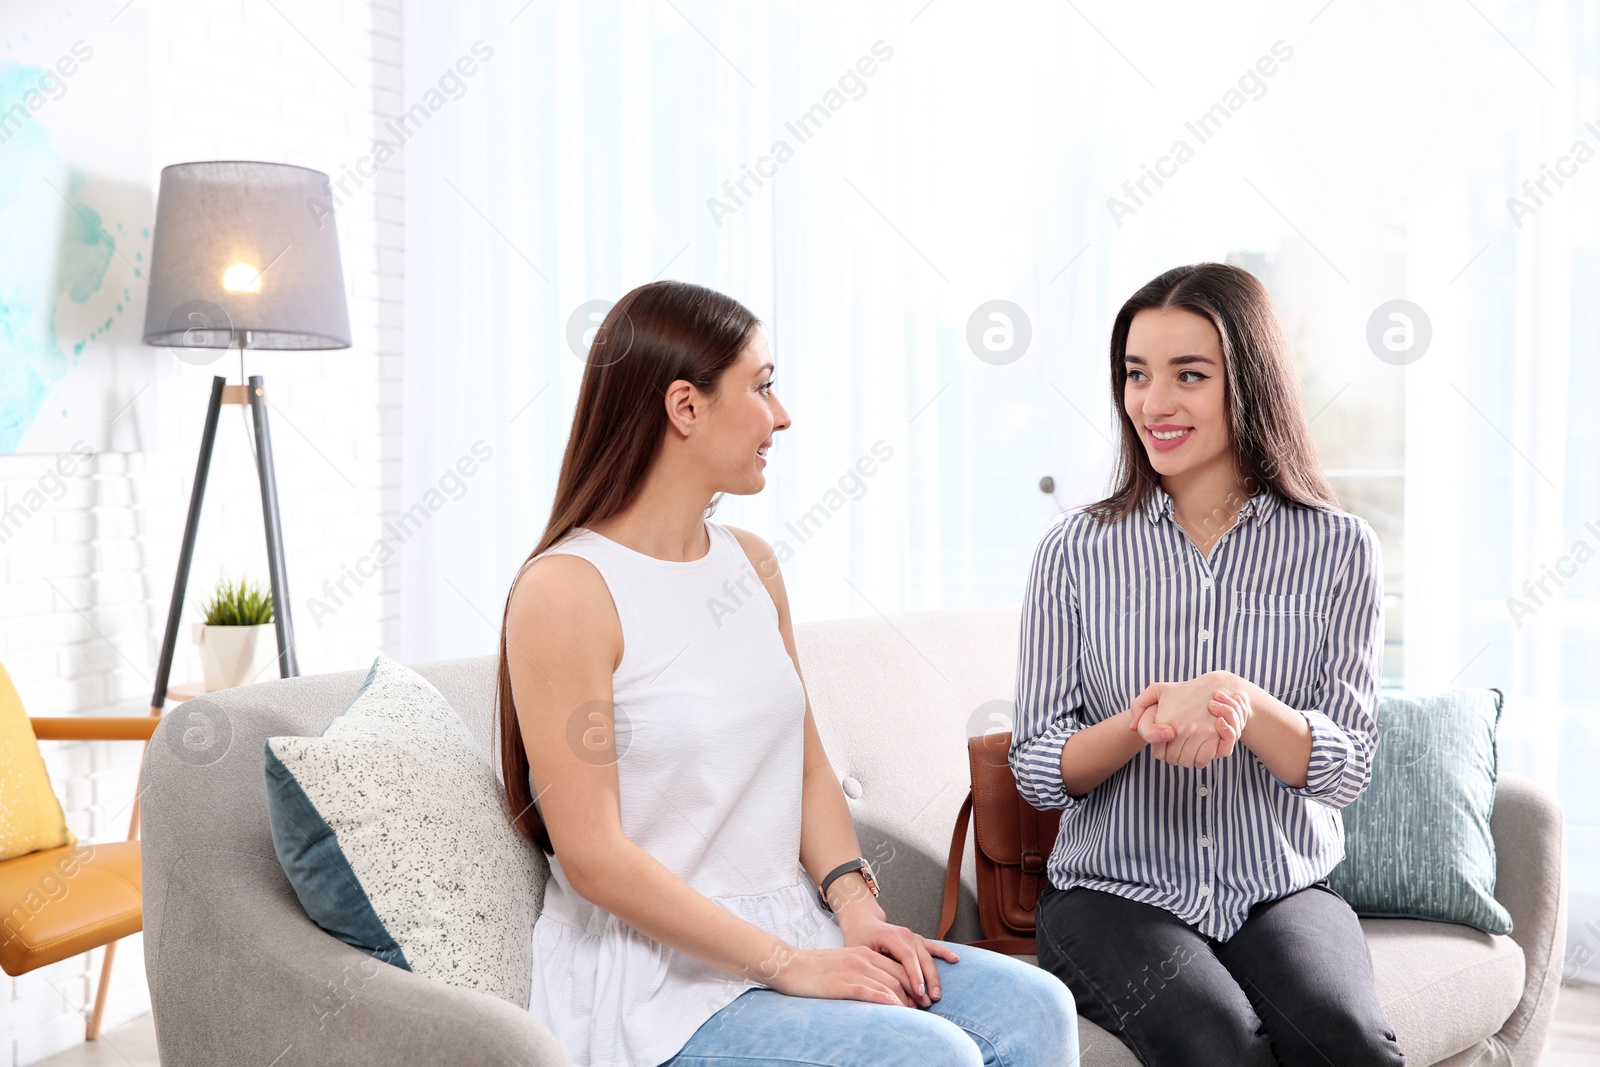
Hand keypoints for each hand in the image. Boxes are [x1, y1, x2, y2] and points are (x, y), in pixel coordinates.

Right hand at [755, 943, 939, 1006]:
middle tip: (925, 1007)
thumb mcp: (843, 965)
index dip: (913, 982)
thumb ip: (862, 972)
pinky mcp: (842, 983)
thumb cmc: (815, 969)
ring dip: (905, 999)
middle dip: (914, 991)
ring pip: (888, 984)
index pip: (897, 967)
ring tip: (916, 1012)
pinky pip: (869, 991)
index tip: (921, 997)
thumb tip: (881, 989)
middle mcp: (862, 959)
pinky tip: (896, 1008)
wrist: (789, 966)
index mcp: (863, 953)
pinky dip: (885, 1000)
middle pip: (897, 975)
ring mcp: (852, 970)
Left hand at [835, 910, 957, 1007]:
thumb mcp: (860, 951)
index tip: (919, 993)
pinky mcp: (919, 941)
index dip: (915, 976)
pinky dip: (945, 953)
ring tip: (938, 994)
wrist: (864, 924)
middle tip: (930, 1001)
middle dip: (927, 981)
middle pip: (921, 960)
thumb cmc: (860, 939)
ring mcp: (914, 937)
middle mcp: (906, 935)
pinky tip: (955, 960)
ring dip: (935, 976)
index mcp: (892, 936)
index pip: (907, 958)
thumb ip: (875, 965)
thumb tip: (885, 987)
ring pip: (929, 958)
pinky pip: (934, 947)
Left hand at [1128, 676, 1246, 768]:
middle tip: (1177, 749)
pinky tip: (1199, 751)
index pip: (1159, 753)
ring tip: (1187, 750)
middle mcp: (1181, 728)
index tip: (1166, 744)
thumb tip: (1132, 728)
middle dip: (1174, 757)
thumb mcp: (1157, 690)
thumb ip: (1138, 706)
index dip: (1161, 752)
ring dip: (1187, 759)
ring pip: (1187, 762)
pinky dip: (1200, 760)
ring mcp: (1199, 733)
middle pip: (1173, 760)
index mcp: (1165, 719)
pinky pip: (1203, 760)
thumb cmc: (1183, 690)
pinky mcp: (1215, 736)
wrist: (1213, 686)